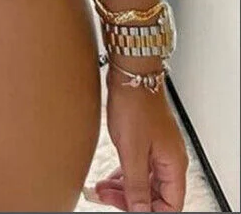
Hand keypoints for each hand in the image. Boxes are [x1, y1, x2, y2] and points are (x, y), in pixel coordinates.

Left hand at [89, 64, 188, 211]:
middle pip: (156, 194)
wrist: (130, 73)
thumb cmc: (135, 104)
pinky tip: (109, 178)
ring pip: (144, 181)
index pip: (171, 204)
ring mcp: (157, 150)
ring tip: (101, 189)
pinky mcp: (145, 141)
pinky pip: (138, 167)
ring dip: (124, 188)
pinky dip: (123, 175)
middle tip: (105, 197)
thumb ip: (135, 184)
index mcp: (173, 164)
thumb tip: (141, 210)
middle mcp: (169, 159)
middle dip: (130, 200)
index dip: (150, 211)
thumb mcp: (132, 150)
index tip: (128, 209)